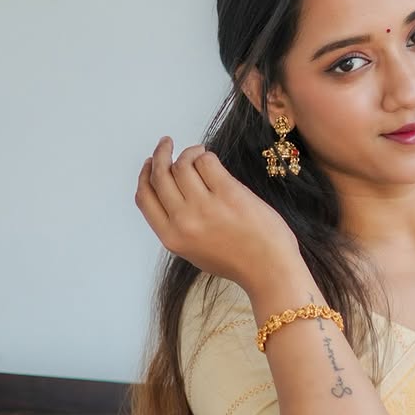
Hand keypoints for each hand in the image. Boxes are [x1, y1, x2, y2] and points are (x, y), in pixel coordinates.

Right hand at [135, 136, 300, 291]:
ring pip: (182, 165)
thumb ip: (179, 226)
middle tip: (166, 144)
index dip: (145, 176)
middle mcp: (183, 221)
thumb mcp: (196, 251)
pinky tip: (212, 160)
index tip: (150, 164)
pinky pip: (206, 162)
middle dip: (159, 155)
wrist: (270, 270)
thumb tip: (173, 191)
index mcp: (172, 238)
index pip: (145, 198)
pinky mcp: (228, 193)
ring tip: (197, 152)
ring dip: (187, 152)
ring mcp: (204, 206)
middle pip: (160, 177)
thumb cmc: (239, 261)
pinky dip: (205, 156)